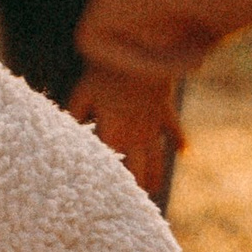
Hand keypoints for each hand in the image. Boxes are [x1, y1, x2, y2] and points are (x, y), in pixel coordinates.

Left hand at [66, 67, 179, 194]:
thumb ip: (74, 114)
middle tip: (134, 203)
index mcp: (113, 132)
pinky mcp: (165, 110)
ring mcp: (153, 124)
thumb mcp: (83, 91)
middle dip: (137, 185)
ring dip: (156, 173)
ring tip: (155, 189)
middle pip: (138, 167)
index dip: (108, 180)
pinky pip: (175, 129)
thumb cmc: (105, 70)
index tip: (106, 196)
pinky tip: (185, 153)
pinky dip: (180, 141)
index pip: (110, 163)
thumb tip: (65, 133)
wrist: (141, 48)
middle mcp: (135, 134)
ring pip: (157, 156)